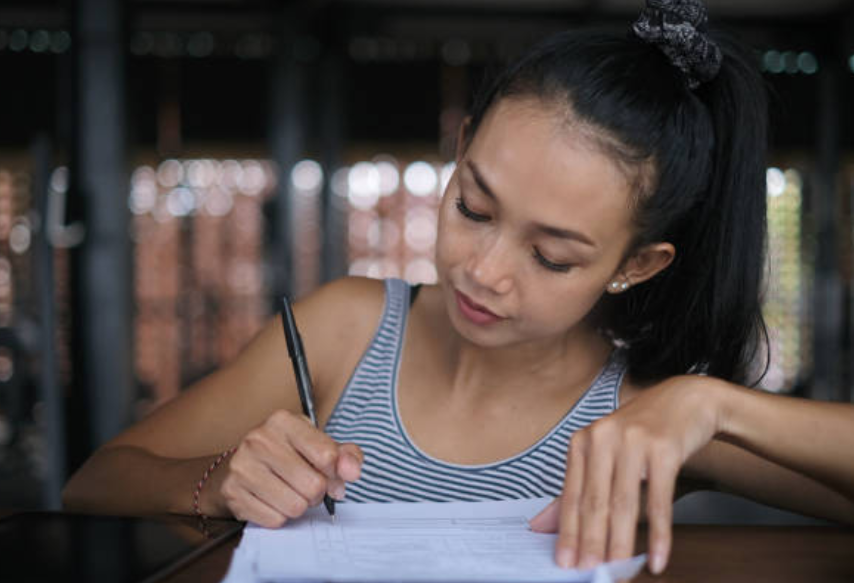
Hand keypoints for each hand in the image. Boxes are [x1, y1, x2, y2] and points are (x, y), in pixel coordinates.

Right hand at [215, 409, 362, 526]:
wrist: (241, 464)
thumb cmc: (286, 453)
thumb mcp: (316, 443)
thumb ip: (344, 455)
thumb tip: (352, 471)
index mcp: (283, 421)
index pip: (327, 455)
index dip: (336, 472)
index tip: (330, 473)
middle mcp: (259, 439)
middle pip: (313, 485)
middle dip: (317, 492)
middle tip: (308, 485)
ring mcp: (242, 466)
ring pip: (295, 506)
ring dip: (299, 506)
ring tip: (290, 492)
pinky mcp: (233, 492)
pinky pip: (275, 519)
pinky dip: (280, 516)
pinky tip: (273, 500)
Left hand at [529, 376, 725, 573]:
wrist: (686, 400)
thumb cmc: (641, 432)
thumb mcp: (604, 453)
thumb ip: (576, 489)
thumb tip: (540, 526)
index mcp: (583, 441)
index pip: (572, 495)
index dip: (568, 532)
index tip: (565, 563)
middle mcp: (604, 438)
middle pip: (595, 502)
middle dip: (591, 543)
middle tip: (590, 573)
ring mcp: (634, 442)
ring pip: (624, 504)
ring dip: (621, 544)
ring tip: (618, 572)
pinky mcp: (665, 449)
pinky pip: (659, 500)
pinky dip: (659, 534)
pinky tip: (656, 558)